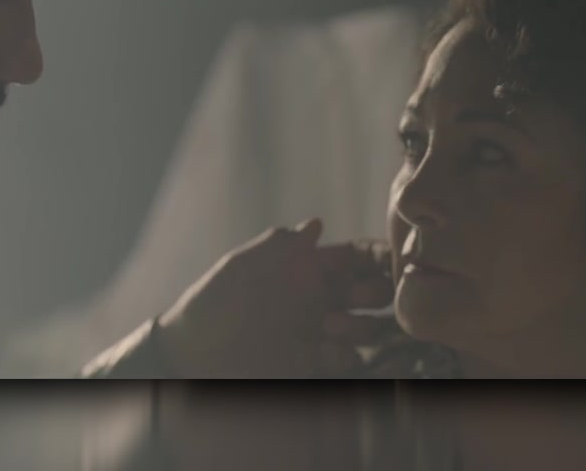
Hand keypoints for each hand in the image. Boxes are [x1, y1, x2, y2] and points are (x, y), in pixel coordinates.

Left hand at [155, 219, 394, 377]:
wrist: (192, 355)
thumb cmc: (213, 303)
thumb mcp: (241, 267)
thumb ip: (279, 246)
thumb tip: (317, 224)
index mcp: (304, 268)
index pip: (355, 257)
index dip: (378, 256)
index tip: (393, 260)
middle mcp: (317, 297)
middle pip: (372, 291)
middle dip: (376, 291)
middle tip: (359, 296)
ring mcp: (317, 331)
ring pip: (367, 326)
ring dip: (361, 324)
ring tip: (331, 325)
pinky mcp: (312, 362)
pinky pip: (347, 358)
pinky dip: (346, 353)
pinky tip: (327, 348)